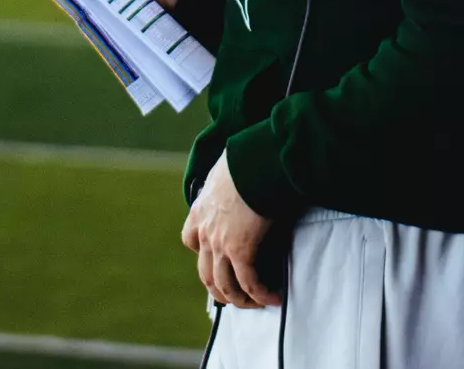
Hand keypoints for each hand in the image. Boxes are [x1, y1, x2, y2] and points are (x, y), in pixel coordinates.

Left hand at [182, 151, 278, 307]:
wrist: (254, 162)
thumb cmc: (246, 159)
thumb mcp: (226, 169)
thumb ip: (227, 180)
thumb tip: (241, 173)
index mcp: (200, 211)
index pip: (191, 240)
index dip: (202, 254)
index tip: (216, 258)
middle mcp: (206, 232)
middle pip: (206, 273)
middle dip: (221, 290)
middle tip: (236, 296)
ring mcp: (220, 244)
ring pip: (225, 285)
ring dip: (240, 299)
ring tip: (256, 303)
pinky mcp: (241, 251)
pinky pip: (250, 282)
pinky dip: (260, 294)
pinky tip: (273, 298)